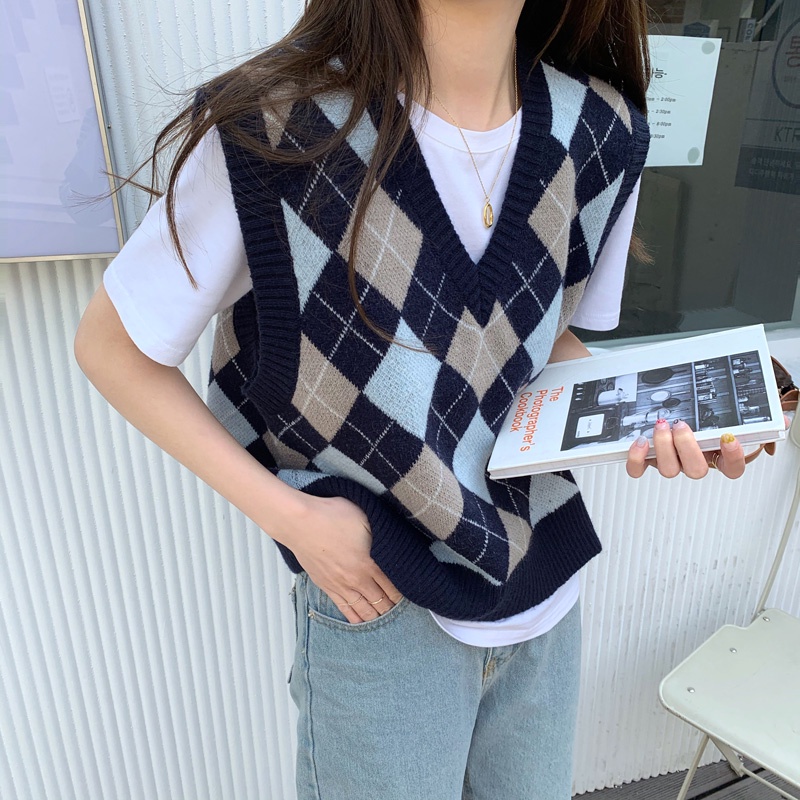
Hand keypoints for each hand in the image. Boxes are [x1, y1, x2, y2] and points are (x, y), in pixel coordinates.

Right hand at [277, 495, 402, 623]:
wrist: (300, 522)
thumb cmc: (331, 515)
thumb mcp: (365, 519)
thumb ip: (381, 534)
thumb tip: (394, 542)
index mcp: (369, 563)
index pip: (392, 586)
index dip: (403, 594)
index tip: (412, 596)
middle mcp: (356, 579)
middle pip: (380, 602)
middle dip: (393, 608)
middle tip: (403, 613)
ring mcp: (340, 585)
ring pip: (363, 609)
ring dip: (376, 616)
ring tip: (387, 621)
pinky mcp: (326, 586)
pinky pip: (344, 608)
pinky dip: (355, 617)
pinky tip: (362, 623)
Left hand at [626, 418, 744, 479]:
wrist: (680, 423)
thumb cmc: (702, 424)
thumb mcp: (729, 420)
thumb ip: (744, 424)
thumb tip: (775, 426)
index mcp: (717, 456)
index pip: (732, 467)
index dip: (732, 456)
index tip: (727, 437)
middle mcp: (695, 463)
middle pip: (696, 470)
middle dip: (687, 447)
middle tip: (682, 426)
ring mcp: (673, 463)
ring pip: (669, 469)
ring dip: (664, 447)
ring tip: (661, 427)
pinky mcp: (650, 460)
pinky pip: (640, 469)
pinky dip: (637, 458)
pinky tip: (641, 442)